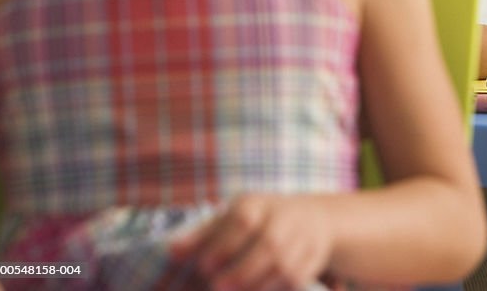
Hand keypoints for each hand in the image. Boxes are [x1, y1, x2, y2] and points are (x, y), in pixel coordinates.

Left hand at [170, 194, 332, 290]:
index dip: (223, 244)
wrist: (314, 218)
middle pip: (269, 244)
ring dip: (259, 285)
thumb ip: (202, 236)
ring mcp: (304, 237)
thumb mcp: (232, 218)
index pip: (243, 220)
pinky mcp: (314, 258)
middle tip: (217, 287)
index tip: (204, 266)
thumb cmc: (260, 219)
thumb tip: (172, 252)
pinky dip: (277, 290)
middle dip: (242, 271)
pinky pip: (297, 279)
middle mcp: (285, 217)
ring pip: (286, 266)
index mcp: (259, 203)